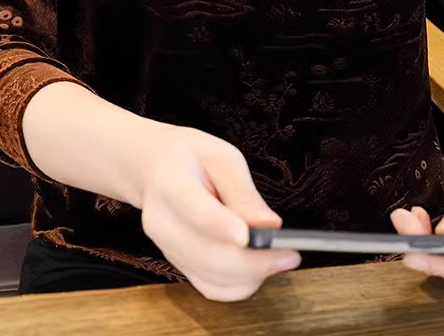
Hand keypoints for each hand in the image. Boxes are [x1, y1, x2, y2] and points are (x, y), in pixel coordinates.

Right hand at [139, 124, 300, 300]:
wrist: (154, 167)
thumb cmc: (191, 157)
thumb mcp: (222, 157)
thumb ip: (244, 193)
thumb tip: (270, 226)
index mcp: (171, 184)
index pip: (195, 210)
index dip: (223, 226)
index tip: (255, 236)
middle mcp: (162, 221)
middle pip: (206, 255)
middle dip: (254, 262)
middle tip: (290, 255)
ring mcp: (166, 247)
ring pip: (210, 278)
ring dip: (250, 276)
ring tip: (279, 259)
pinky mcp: (176, 263)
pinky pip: (208, 287)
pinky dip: (237, 285)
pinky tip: (258, 269)